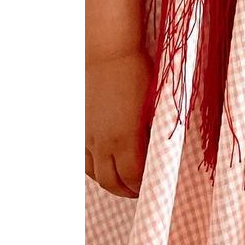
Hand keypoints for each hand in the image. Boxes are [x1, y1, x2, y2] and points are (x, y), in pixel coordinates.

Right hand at [86, 50, 151, 197]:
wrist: (108, 52)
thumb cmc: (138, 72)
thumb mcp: (156, 103)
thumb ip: (158, 131)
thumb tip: (164, 150)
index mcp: (125, 137)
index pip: (134, 176)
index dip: (145, 187)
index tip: (156, 187)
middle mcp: (103, 142)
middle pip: (112, 182)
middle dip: (129, 191)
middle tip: (143, 191)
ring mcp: (88, 136)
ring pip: (96, 174)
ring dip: (111, 183)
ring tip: (126, 183)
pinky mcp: (80, 129)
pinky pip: (85, 159)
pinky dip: (96, 169)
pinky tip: (107, 166)